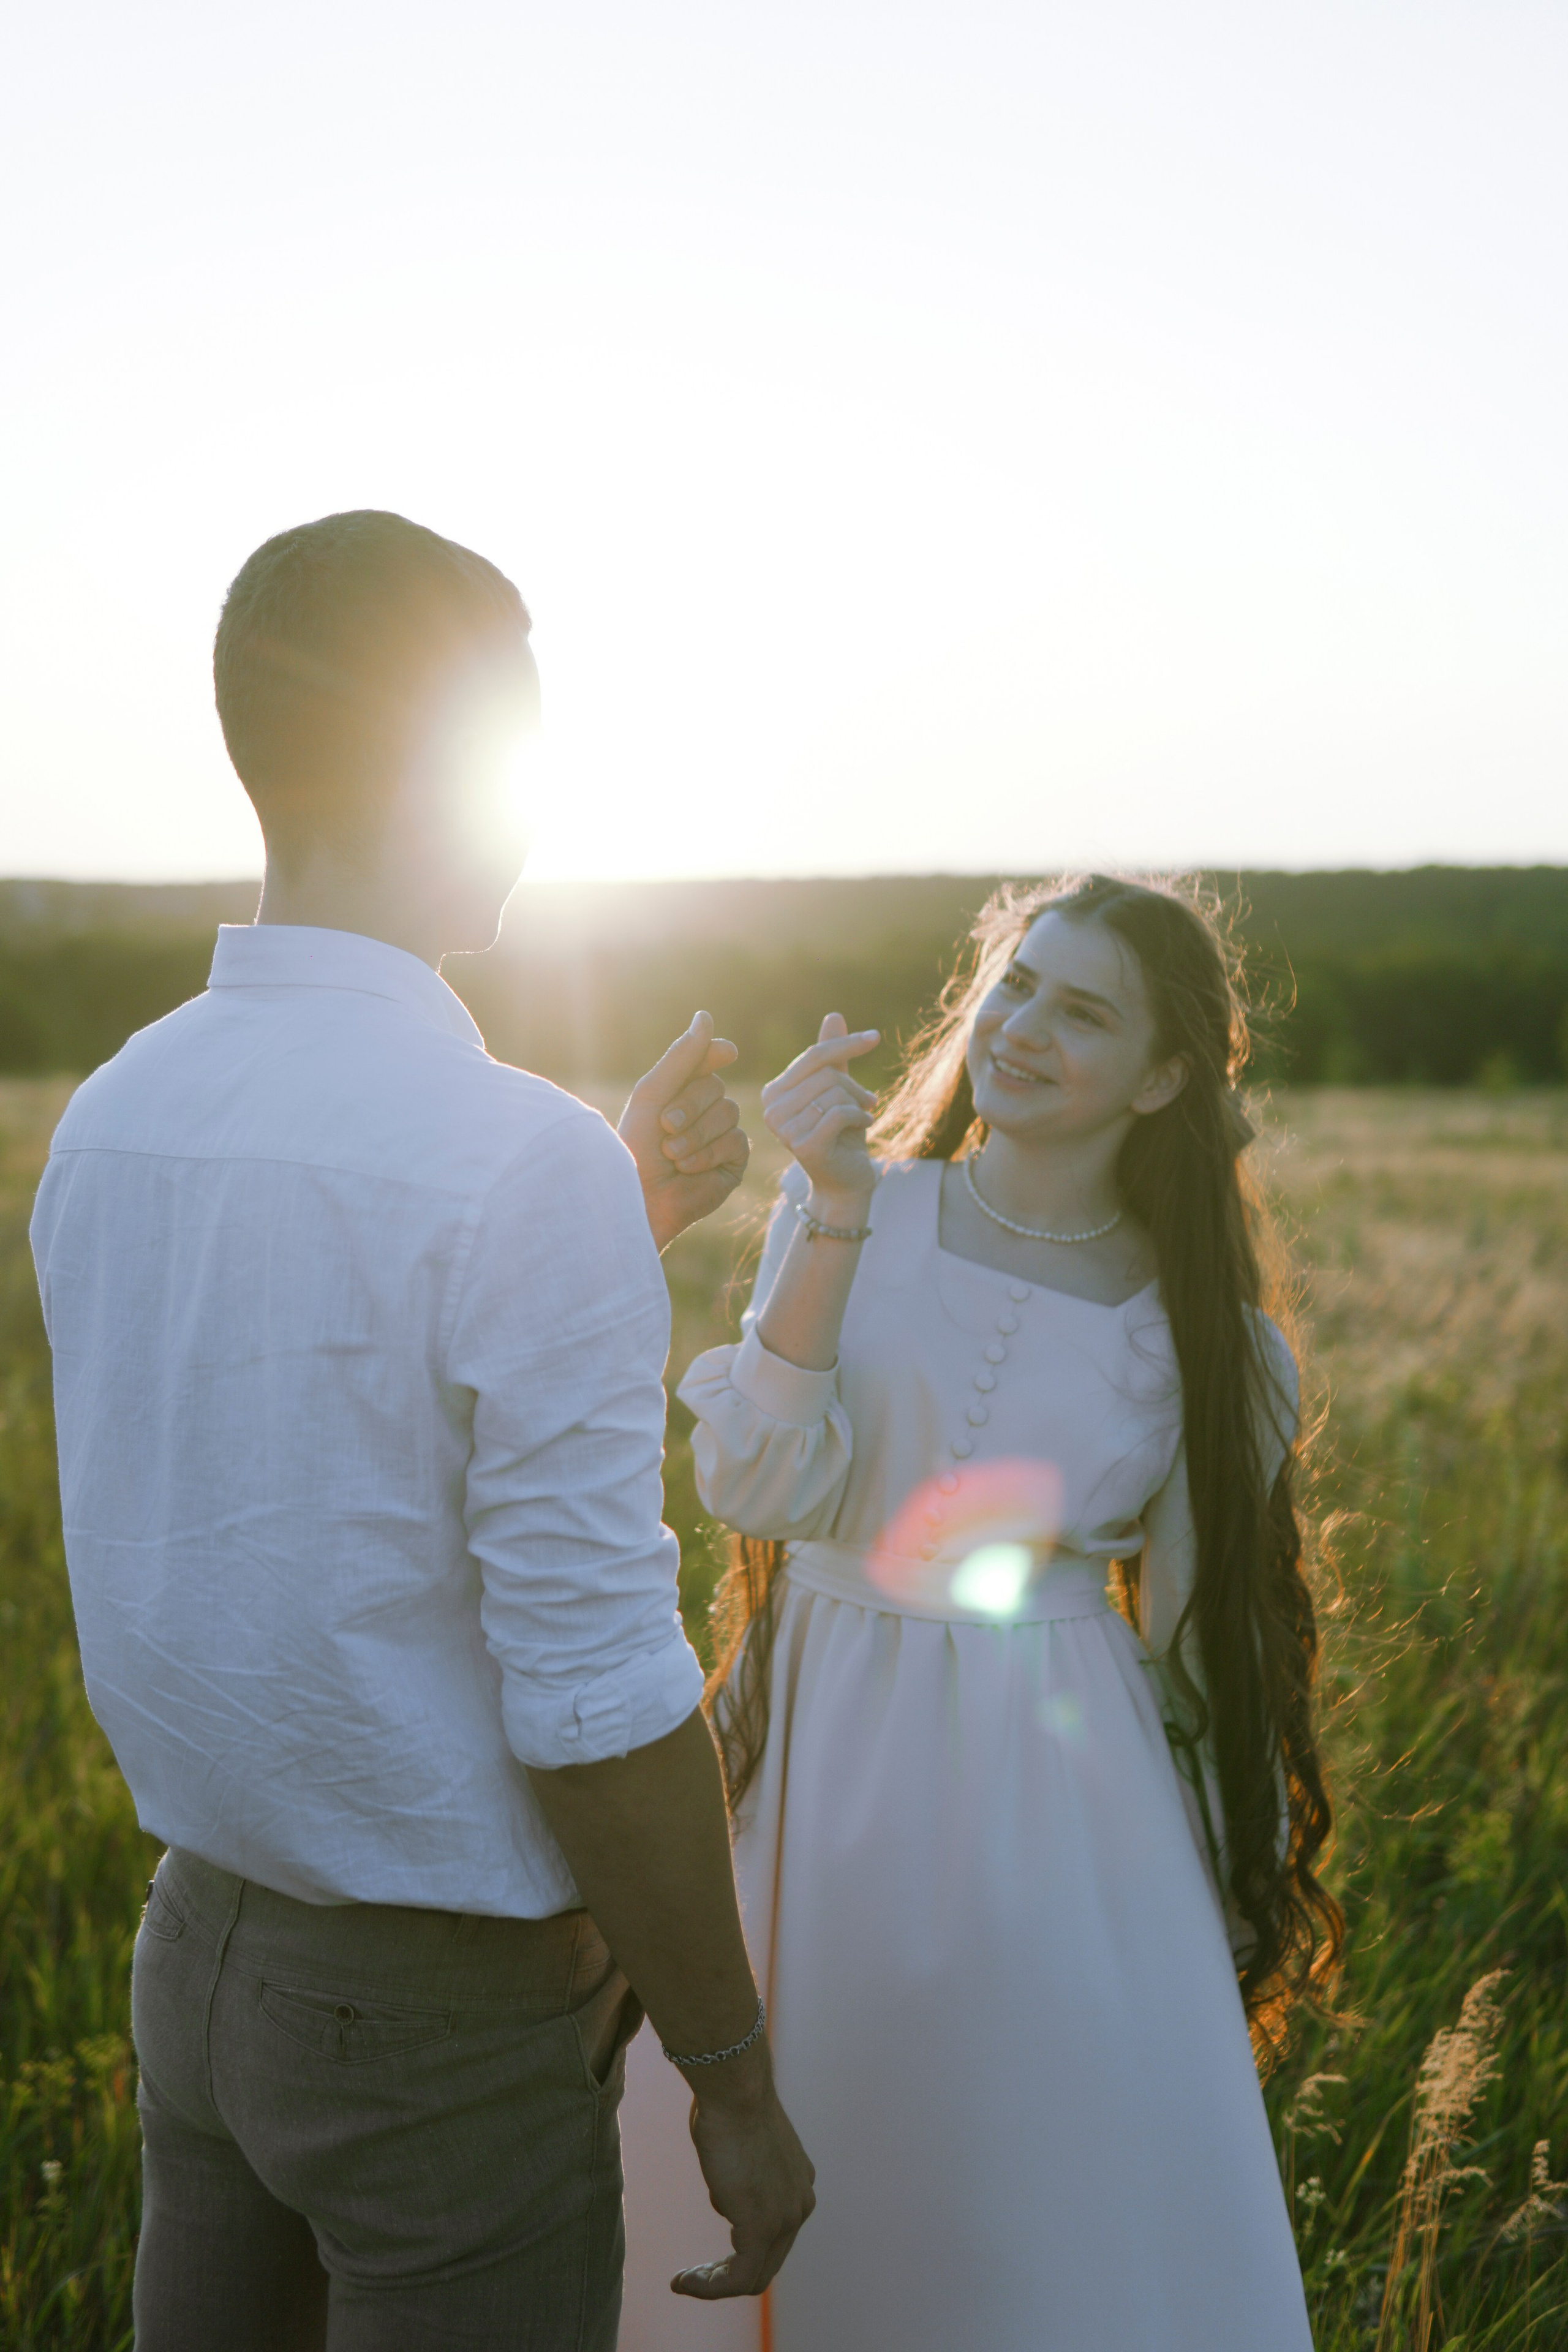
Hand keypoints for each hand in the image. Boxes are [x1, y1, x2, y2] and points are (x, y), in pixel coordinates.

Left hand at [620, 1012, 749, 1252]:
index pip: (707, 1060)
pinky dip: (707, 1154)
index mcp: (679, 1091)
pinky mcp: (732, 1162)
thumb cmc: (635, 1148)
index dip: (715, 1054)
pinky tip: (687, 1169)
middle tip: (665, 1127)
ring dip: (695, 1134)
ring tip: (671, 1155)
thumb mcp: (652, 1095)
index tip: (726, 1053)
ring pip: (728, 1114)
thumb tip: (705, 1017)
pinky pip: (735, 1142)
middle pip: (715, 1087)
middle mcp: (703, 1111)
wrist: (638, 1198)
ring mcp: (721, 1136)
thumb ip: (681, 1058)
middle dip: (689, 1106)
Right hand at [672, 2048, 816, 2299]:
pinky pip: (739, 2278)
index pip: (773, 2235)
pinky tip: (682, 2282)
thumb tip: (728, 2193)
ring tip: (683, 2280)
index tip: (706, 2256)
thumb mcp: (741, 2143)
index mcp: (798, 2183)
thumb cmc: (727, 2103)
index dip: (738, 2250)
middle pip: (767, 2260)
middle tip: (691, 2276)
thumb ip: (741, 2173)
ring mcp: (786, 2218)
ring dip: (714, 2282)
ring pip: (753, 2275)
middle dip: (727, 2273)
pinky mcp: (762, 2227)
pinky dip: (710, 2287)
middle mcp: (800, 2203)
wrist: (733, 2089)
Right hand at [761, 1013, 879, 1213]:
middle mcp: (772, 1110)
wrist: (845, 1181)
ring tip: (863, 1117)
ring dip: (859, 1104)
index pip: (813, 1056)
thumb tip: (834, 1015)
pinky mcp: (804, 1146)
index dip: (845, 1044)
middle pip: (826, 1074)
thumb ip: (833, 1057)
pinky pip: (840, 1113)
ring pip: (834, 1093)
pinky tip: (864, 1126)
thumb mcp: (838, 1090)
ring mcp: (784, 1130)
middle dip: (854, 1086)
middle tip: (867, 1102)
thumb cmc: (841, 1135)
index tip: (875, 1038)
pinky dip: (860, 1117)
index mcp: (774, 1092)